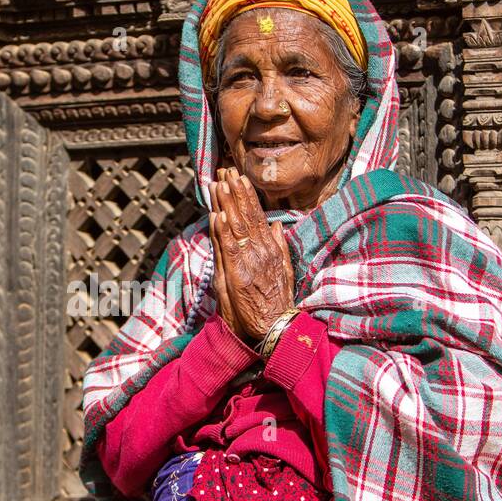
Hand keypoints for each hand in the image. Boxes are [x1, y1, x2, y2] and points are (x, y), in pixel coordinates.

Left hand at [209, 167, 295, 343]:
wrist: (275, 330)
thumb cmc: (276, 304)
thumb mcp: (284, 272)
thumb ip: (279, 249)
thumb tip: (276, 227)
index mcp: (270, 250)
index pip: (257, 216)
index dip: (247, 196)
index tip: (239, 177)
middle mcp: (260, 253)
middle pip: (246, 216)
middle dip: (235, 192)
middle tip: (226, 171)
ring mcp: (249, 263)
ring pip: (236, 227)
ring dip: (227, 204)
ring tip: (219, 184)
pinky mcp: (237, 276)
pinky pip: (229, 249)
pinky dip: (223, 231)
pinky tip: (218, 214)